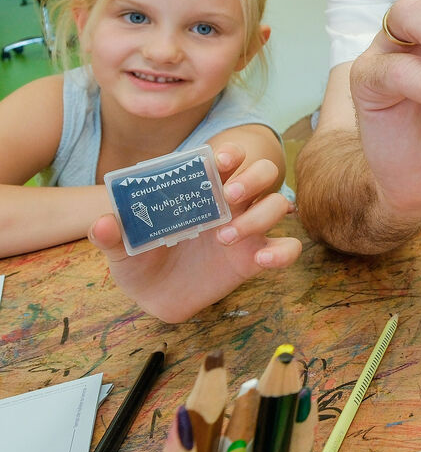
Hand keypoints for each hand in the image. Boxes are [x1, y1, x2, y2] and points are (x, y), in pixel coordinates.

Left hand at [88, 143, 300, 321]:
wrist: (153, 298)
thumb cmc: (141, 261)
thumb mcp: (121, 249)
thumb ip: (112, 235)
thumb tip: (103, 221)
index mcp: (202, 190)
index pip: (226, 160)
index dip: (230, 153)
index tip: (222, 159)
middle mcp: (230, 204)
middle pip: (264, 173)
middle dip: (254, 177)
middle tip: (230, 195)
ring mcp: (248, 230)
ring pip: (278, 205)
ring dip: (260, 215)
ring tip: (226, 237)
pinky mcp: (255, 258)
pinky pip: (287, 248)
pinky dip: (284, 252)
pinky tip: (263, 260)